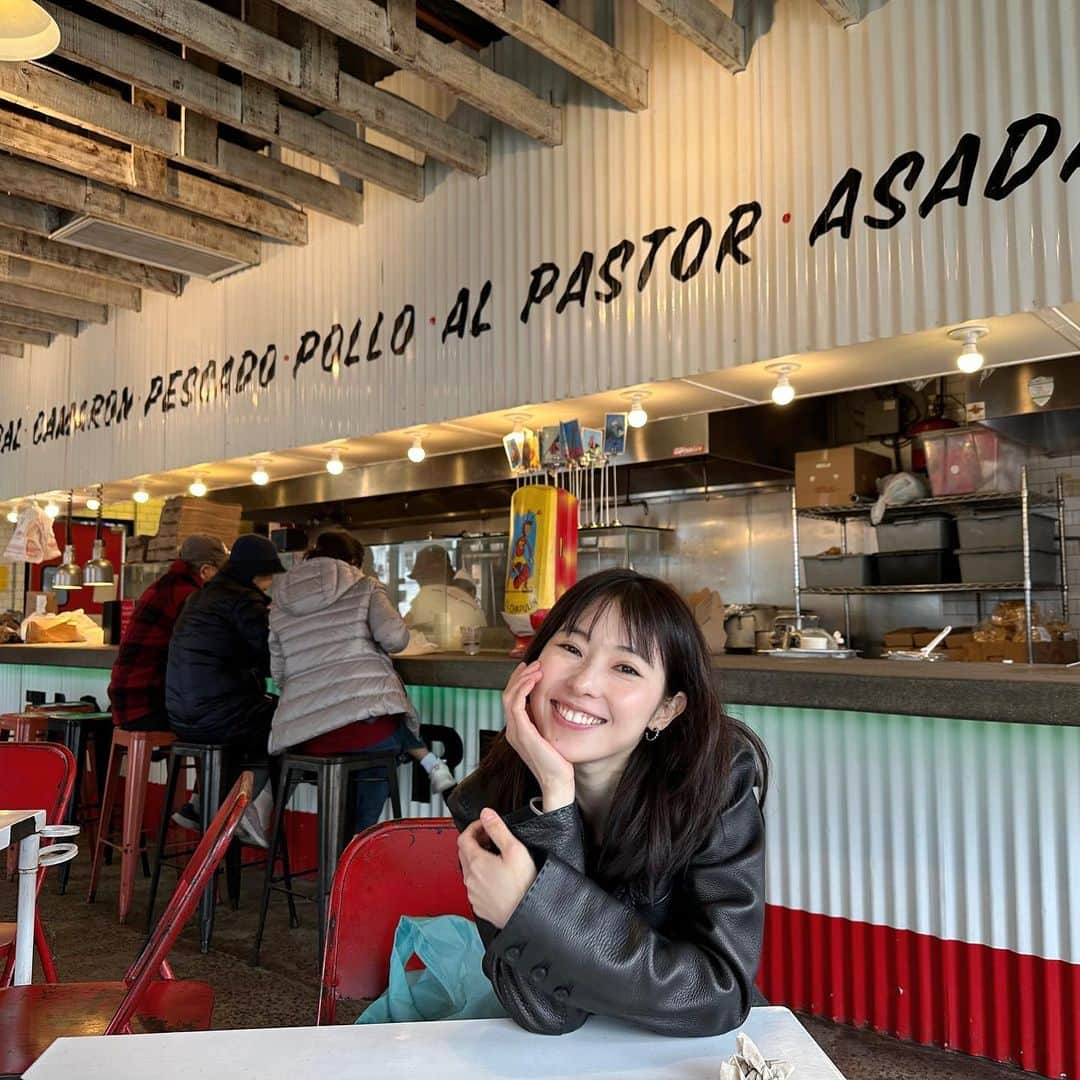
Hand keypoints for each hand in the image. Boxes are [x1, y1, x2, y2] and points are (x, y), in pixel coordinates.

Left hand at [458, 809, 537, 928]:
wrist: (526, 916)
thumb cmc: (523, 886)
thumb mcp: (514, 849)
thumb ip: (498, 828)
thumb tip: (486, 814)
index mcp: (476, 862)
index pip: (464, 837)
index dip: (474, 827)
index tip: (485, 825)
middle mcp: (470, 879)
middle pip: (464, 853)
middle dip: (475, 841)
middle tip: (490, 838)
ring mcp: (473, 894)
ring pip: (469, 871)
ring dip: (478, 860)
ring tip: (496, 858)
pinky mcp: (479, 906)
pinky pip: (475, 887)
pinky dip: (481, 878)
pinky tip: (497, 878)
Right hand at [502, 661, 574, 810]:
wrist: (557, 781)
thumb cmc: (557, 763)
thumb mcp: (549, 736)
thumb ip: (543, 722)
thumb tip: (550, 705)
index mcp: (518, 731)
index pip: (512, 700)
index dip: (519, 682)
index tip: (530, 669)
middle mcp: (513, 730)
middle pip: (507, 695)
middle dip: (519, 676)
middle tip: (534, 664)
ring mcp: (515, 732)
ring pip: (509, 696)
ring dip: (522, 679)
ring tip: (536, 668)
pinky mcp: (522, 732)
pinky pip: (516, 704)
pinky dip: (523, 688)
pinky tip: (534, 680)